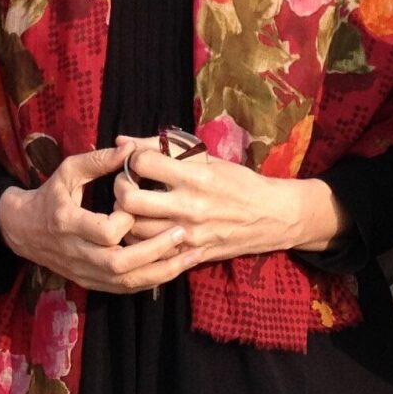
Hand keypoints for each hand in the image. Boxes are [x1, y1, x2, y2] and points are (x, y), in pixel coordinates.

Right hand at [0, 146, 191, 293]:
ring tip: (190, 254)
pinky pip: (125, 289)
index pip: (104, 232)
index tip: (139, 206)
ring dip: (162, 271)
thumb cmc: (50, 195)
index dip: (126, 222)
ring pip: (127, 282)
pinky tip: (174, 268)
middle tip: (182, 232)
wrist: (23, 231)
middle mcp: (76, 253)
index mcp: (67, 223)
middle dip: (155, 251)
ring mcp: (84, 272)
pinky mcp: (91, 283)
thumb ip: (99, 160)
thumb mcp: (68, 171)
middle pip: (120, 264)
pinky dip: (152, 280)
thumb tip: (132, 148)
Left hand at [116, 137, 338, 262]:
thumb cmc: (238, 181)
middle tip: (125, 184)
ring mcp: (189, 234)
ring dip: (126, 216)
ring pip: (134, 229)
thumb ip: (162, 148)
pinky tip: (145, 228)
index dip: (132, 159)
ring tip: (133, 207)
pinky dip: (141, 239)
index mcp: (196, 176)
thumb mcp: (207, 158)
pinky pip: (151, 251)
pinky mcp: (191, 254)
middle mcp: (190, 206)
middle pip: (130, 200)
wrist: (272, 216)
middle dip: (120, 188)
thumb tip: (121, 139)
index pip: (143, 163)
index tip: (137, 161)